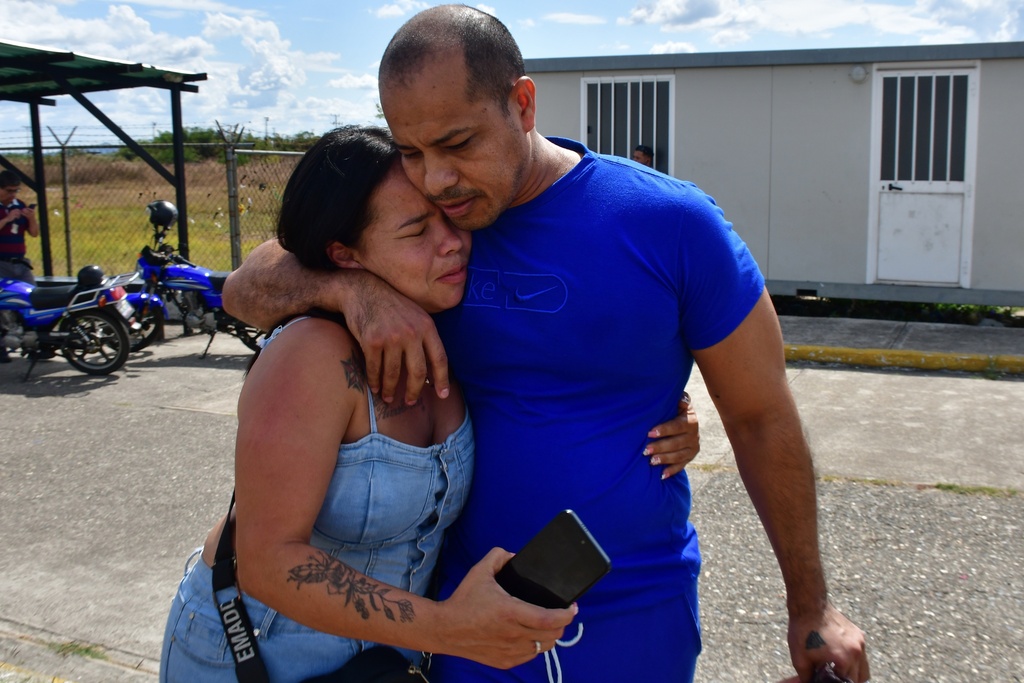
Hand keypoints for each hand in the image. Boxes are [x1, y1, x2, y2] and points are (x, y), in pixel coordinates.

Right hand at [343, 272, 450, 404]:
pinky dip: (374, 381)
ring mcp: (391, 337)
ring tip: (389, 398)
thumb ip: (425, 337)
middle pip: (418, 371)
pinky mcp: (372, 341)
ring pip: (394, 374)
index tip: (442, 395)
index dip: (442, 379)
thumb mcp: (416, 315)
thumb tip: (432, 369)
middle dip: (414, 391)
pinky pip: (375, 369)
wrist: (362, 290)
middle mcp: (411, 332)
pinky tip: (375, 388)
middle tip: (410, 401)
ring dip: (390, 390)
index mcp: (426, 326)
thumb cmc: (391, 305)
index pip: (439, 358)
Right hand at [435, 548, 575, 668]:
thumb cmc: (463, 600)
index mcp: (510, 612)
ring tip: (548, 626)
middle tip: (561, 614)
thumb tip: (514, 555)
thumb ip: (498, 556)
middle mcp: (513, 634)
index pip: (549, 619)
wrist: (444, 629)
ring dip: (549, 636)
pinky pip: (529, 656)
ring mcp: (509, 651)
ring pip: (543, 648)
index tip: (572, 607)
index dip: (566, 614)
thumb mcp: (479, 572)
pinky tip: (531, 637)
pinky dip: (535, 647)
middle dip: (561, 624)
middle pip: (552, 635)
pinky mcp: (504, 662)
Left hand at [644, 392, 698, 477]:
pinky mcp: (690, 457)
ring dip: (665, 459)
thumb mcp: (679, 402)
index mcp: (690, 421)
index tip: (649, 433)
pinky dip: (672, 471)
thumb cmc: (676, 409)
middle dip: (660, 447)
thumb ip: (681, 400)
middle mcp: (694, 435)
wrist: (686, 421)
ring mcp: (693, 447)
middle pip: (677, 443)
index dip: (664, 430)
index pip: (677, 426)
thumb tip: (682, 399)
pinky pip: (682, 465)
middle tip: (645, 450)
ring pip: (679, 456)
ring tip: (651, 462)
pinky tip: (662, 476)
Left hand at [788, 603, 868, 682]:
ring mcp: (860, 643)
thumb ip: (808, 678)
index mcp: (843, 660)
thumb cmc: (802, 632)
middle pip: (859, 679)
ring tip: (839, 673)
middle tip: (833, 677)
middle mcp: (856, 652)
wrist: (810, 606)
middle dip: (846, 681)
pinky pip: (862, 656)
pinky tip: (841, 659)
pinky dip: (855, 661)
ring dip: (854, 674)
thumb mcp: (800, 659)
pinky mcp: (860, 635)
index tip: (829, 680)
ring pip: (864, 669)